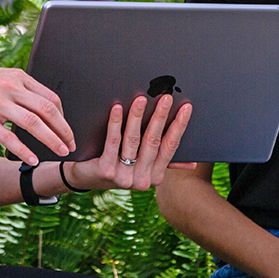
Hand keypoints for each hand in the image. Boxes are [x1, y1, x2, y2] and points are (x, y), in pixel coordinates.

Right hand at [0, 65, 74, 164]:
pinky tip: (33, 160)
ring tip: (60, 153)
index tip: (67, 132)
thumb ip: (24, 89)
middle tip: (70, 145)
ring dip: (51, 140)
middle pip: (47, 110)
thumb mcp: (4, 78)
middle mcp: (11, 88)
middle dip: (63, 130)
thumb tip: (47, 105)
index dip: (63, 117)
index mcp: (19, 78)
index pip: (51, 98)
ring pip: (33, 123)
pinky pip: (8, 137)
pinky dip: (23, 150)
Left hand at [69, 93, 193, 190]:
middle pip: (153, 141)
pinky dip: (115, 123)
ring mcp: (124, 176)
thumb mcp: (143, 167)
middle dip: (160, 117)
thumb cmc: (118, 166)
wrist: (86, 179)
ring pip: (133, 140)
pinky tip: (116, 108)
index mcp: (155, 176)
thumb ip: (165, 162)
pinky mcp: (106, 170)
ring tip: (141, 99)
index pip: (170, 147)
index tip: (186, 108)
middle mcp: (142, 180)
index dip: (179, 126)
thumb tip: (193, 162)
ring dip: (137, 117)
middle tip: (166, 98)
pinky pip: (113, 142)